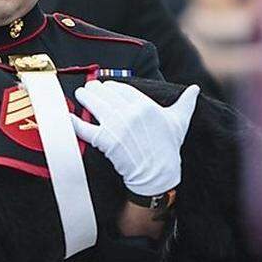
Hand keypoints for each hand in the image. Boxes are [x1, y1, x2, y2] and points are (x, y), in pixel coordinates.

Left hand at [71, 80, 198, 195]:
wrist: (158, 175)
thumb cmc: (168, 148)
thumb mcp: (179, 122)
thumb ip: (185, 103)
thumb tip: (195, 89)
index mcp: (145, 105)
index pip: (122, 88)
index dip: (112, 86)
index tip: (106, 86)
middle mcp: (130, 113)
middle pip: (106, 94)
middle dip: (96, 89)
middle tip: (90, 89)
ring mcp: (116, 127)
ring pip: (95, 105)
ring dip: (85, 97)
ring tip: (80, 94)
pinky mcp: (105, 141)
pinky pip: (84, 128)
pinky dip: (73, 121)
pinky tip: (66, 115)